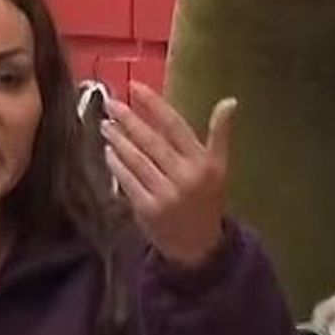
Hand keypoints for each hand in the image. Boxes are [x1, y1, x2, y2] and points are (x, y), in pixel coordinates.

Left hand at [102, 82, 235, 267]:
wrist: (199, 247)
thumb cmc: (207, 201)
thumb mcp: (220, 168)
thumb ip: (220, 134)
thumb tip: (229, 101)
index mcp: (204, 163)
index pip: (175, 126)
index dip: (154, 105)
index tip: (135, 86)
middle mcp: (185, 177)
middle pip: (152, 141)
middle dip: (129, 120)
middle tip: (111, 103)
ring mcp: (165, 195)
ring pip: (137, 160)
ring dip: (118, 140)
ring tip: (106, 125)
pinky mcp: (148, 211)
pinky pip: (128, 182)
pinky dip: (117, 165)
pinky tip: (108, 152)